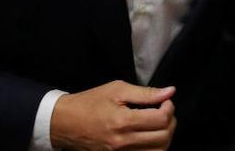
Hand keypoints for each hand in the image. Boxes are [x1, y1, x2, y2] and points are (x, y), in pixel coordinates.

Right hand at [49, 82, 176, 150]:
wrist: (64, 123)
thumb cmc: (89, 103)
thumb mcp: (116, 90)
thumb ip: (145, 93)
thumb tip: (169, 91)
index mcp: (122, 121)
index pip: (161, 120)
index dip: (169, 108)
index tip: (165, 101)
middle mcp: (123, 142)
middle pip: (163, 138)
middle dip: (170, 122)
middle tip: (164, 111)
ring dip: (164, 137)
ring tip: (158, 124)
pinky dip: (153, 148)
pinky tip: (149, 136)